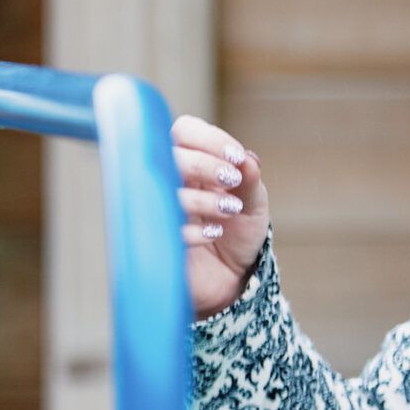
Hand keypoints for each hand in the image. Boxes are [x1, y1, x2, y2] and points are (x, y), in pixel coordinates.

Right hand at [173, 115, 269, 319]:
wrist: (230, 278)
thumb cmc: (238, 233)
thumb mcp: (253, 205)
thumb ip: (251, 180)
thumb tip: (247, 159)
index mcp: (192, 162)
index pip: (184, 131)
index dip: (209, 139)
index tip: (236, 158)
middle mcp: (169, 180)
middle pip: (170, 155)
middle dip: (204, 165)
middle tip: (232, 181)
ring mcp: (159, 209)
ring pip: (164, 191)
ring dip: (203, 199)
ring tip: (229, 212)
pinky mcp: (155, 240)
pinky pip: (164, 228)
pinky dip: (194, 230)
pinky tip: (212, 234)